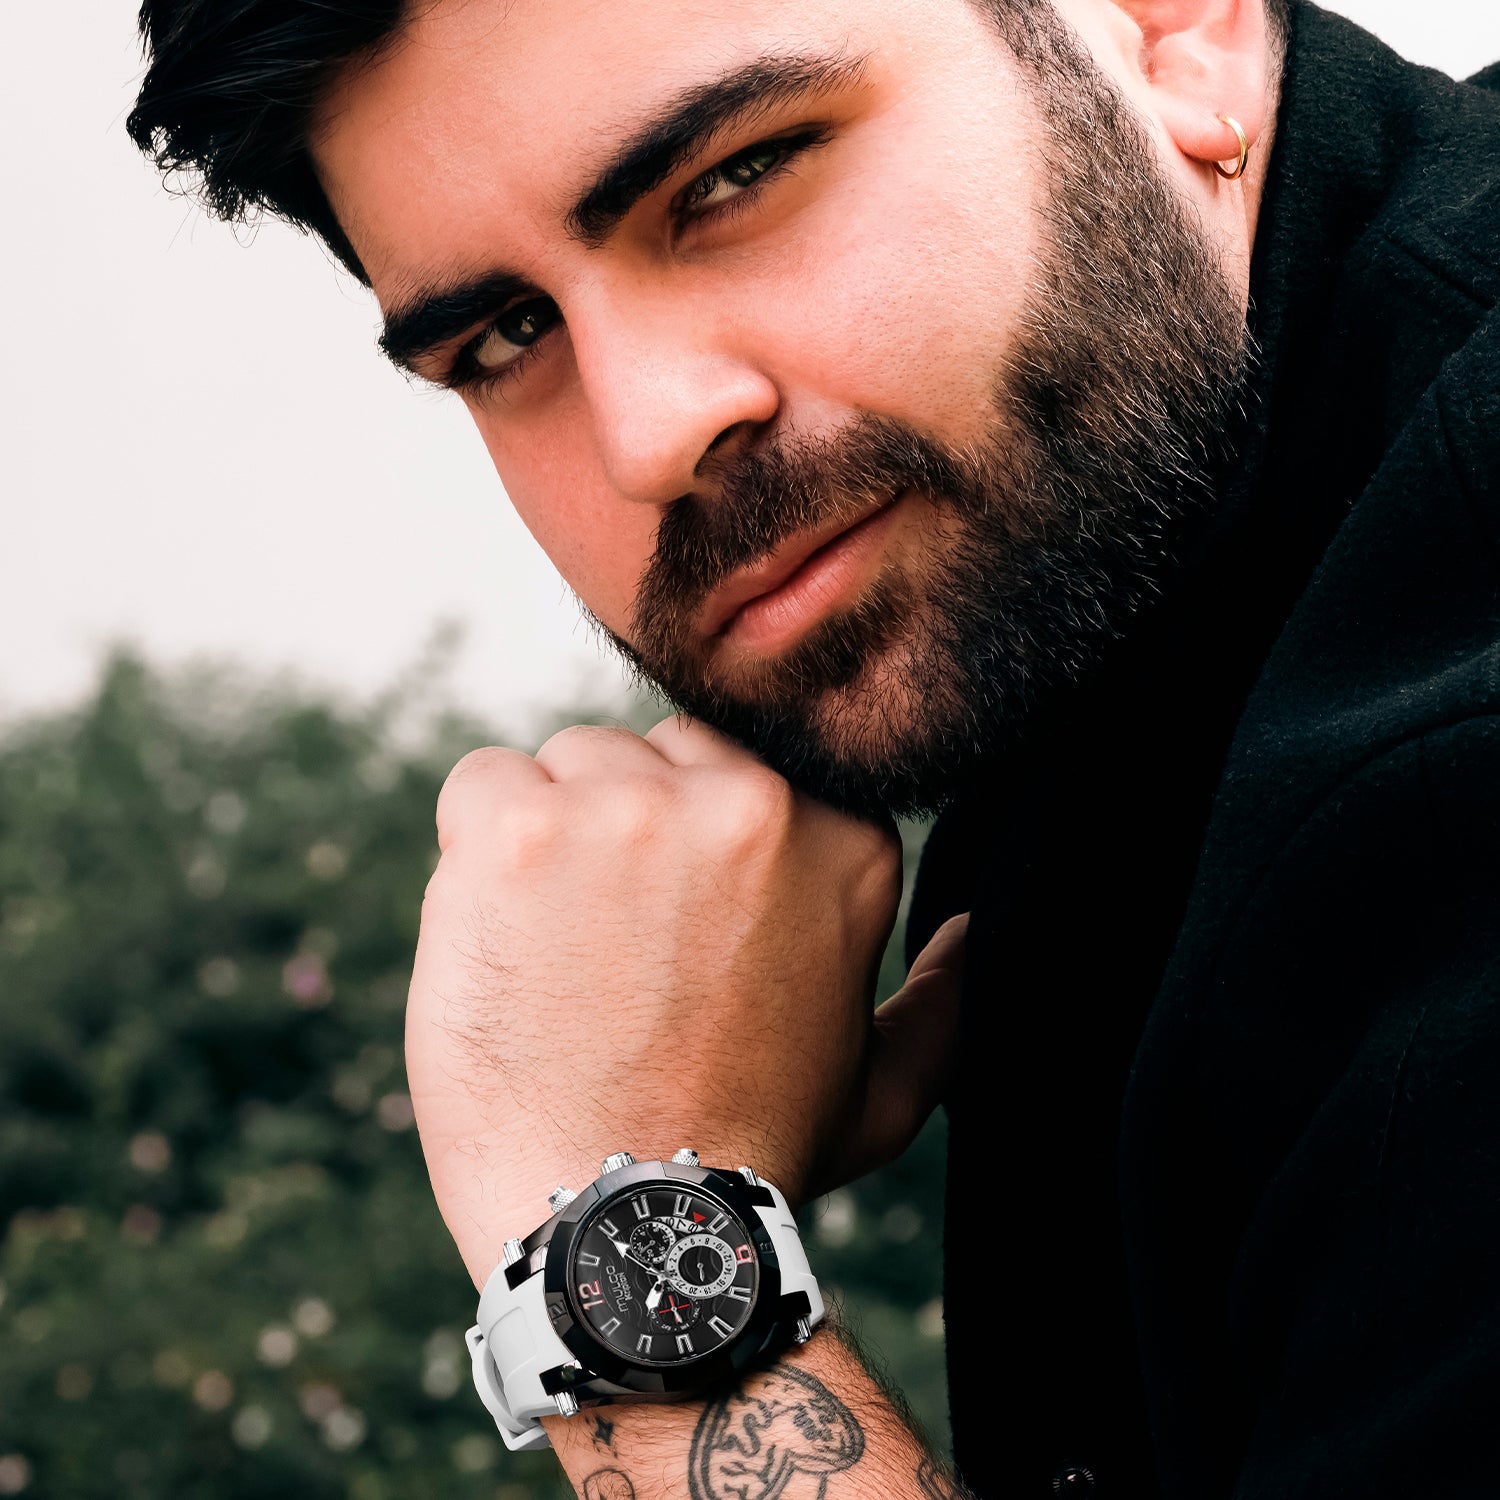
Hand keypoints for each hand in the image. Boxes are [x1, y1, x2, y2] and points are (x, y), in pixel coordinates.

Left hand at [405, 716, 966, 1284]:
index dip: (692, 852)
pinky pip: (482, 782)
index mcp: (840, 836)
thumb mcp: (879, 1091)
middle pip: (653, 752)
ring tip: (559, 956)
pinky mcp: (521, 830)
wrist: (622, 1229)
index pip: (735, 768)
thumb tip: (969, 935)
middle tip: (613, 951)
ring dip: (551, 840)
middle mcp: (749, 799)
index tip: (676, 933)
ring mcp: (632, 807)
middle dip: (627, 830)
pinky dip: (472, 848)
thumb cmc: (750, 1159)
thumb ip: (937, 1005)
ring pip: (569, 763)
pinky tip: (500, 937)